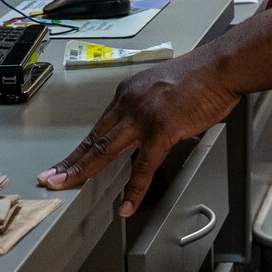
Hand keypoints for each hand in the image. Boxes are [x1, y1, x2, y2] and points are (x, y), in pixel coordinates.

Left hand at [37, 51, 239, 216]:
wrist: (222, 67)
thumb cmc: (203, 76)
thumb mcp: (163, 88)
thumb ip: (150, 109)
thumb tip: (149, 131)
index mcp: (129, 93)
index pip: (99, 126)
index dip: (81, 147)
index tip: (66, 161)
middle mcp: (129, 103)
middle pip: (93, 138)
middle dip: (70, 161)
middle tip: (50, 177)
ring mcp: (143, 118)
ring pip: (105, 150)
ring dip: (83, 171)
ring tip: (66, 187)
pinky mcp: (161, 131)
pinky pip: (143, 166)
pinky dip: (133, 189)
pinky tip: (125, 204)